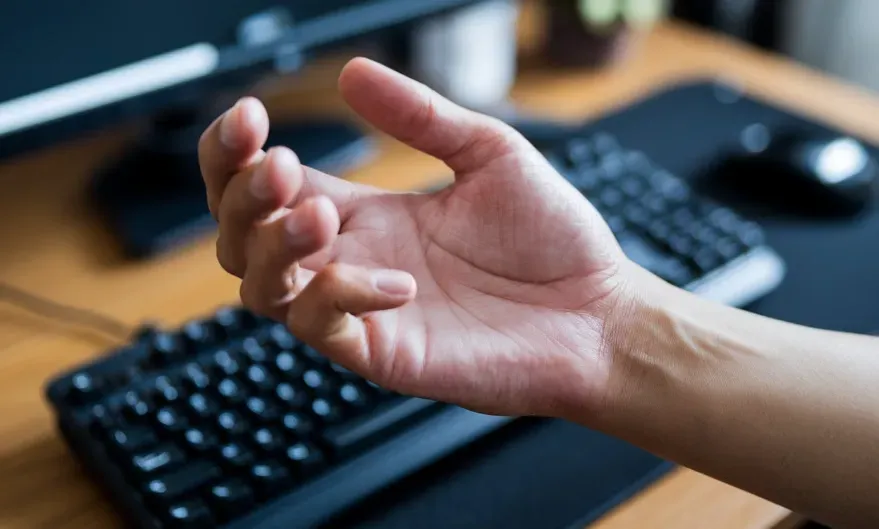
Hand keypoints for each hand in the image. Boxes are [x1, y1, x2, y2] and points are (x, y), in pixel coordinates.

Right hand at [199, 58, 634, 418]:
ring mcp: (363, 310)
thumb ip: (420, 116)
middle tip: (279, 166)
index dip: (236, 153)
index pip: (267, 186)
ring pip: (261, 288)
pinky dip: (341, 294)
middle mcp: (352, 260)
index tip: (250, 117)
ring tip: (319, 213)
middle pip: (243, 236)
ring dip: (272, 245)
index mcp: (368, 213)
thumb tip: (354, 74)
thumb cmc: (552, 239)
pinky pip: (324, 328)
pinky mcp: (385, 353)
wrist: (599, 313)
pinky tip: (398, 279)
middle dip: (240, 196)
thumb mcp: (488, 153)